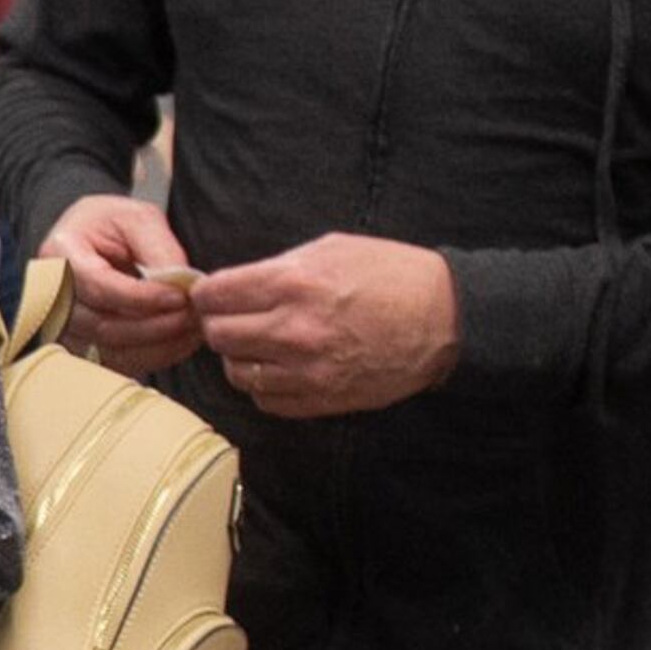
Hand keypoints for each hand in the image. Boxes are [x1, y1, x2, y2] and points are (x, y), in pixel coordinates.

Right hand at [34, 193, 204, 376]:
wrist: (90, 238)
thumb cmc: (108, 224)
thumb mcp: (136, 218)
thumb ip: (159, 248)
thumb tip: (182, 285)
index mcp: (59, 253)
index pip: (98, 286)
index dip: (142, 297)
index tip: (179, 297)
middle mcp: (51, 295)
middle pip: (104, 325)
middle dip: (156, 325)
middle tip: (194, 314)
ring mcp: (62, 326)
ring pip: (113, 350)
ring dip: (159, 344)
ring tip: (192, 327)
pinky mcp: (80, 346)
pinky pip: (118, 363)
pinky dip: (153, 356)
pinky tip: (178, 340)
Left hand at [189, 233, 459, 418]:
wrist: (444, 318)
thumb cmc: (390, 275)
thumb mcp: (329, 248)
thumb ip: (276, 267)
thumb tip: (234, 285)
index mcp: (294, 283)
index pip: (214, 295)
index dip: (206, 293)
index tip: (212, 294)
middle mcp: (295, 330)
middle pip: (218, 335)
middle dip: (218, 324)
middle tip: (232, 318)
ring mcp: (308, 371)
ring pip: (237, 373)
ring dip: (240, 357)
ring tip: (258, 343)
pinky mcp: (323, 400)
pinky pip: (267, 401)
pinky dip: (265, 385)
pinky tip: (280, 367)